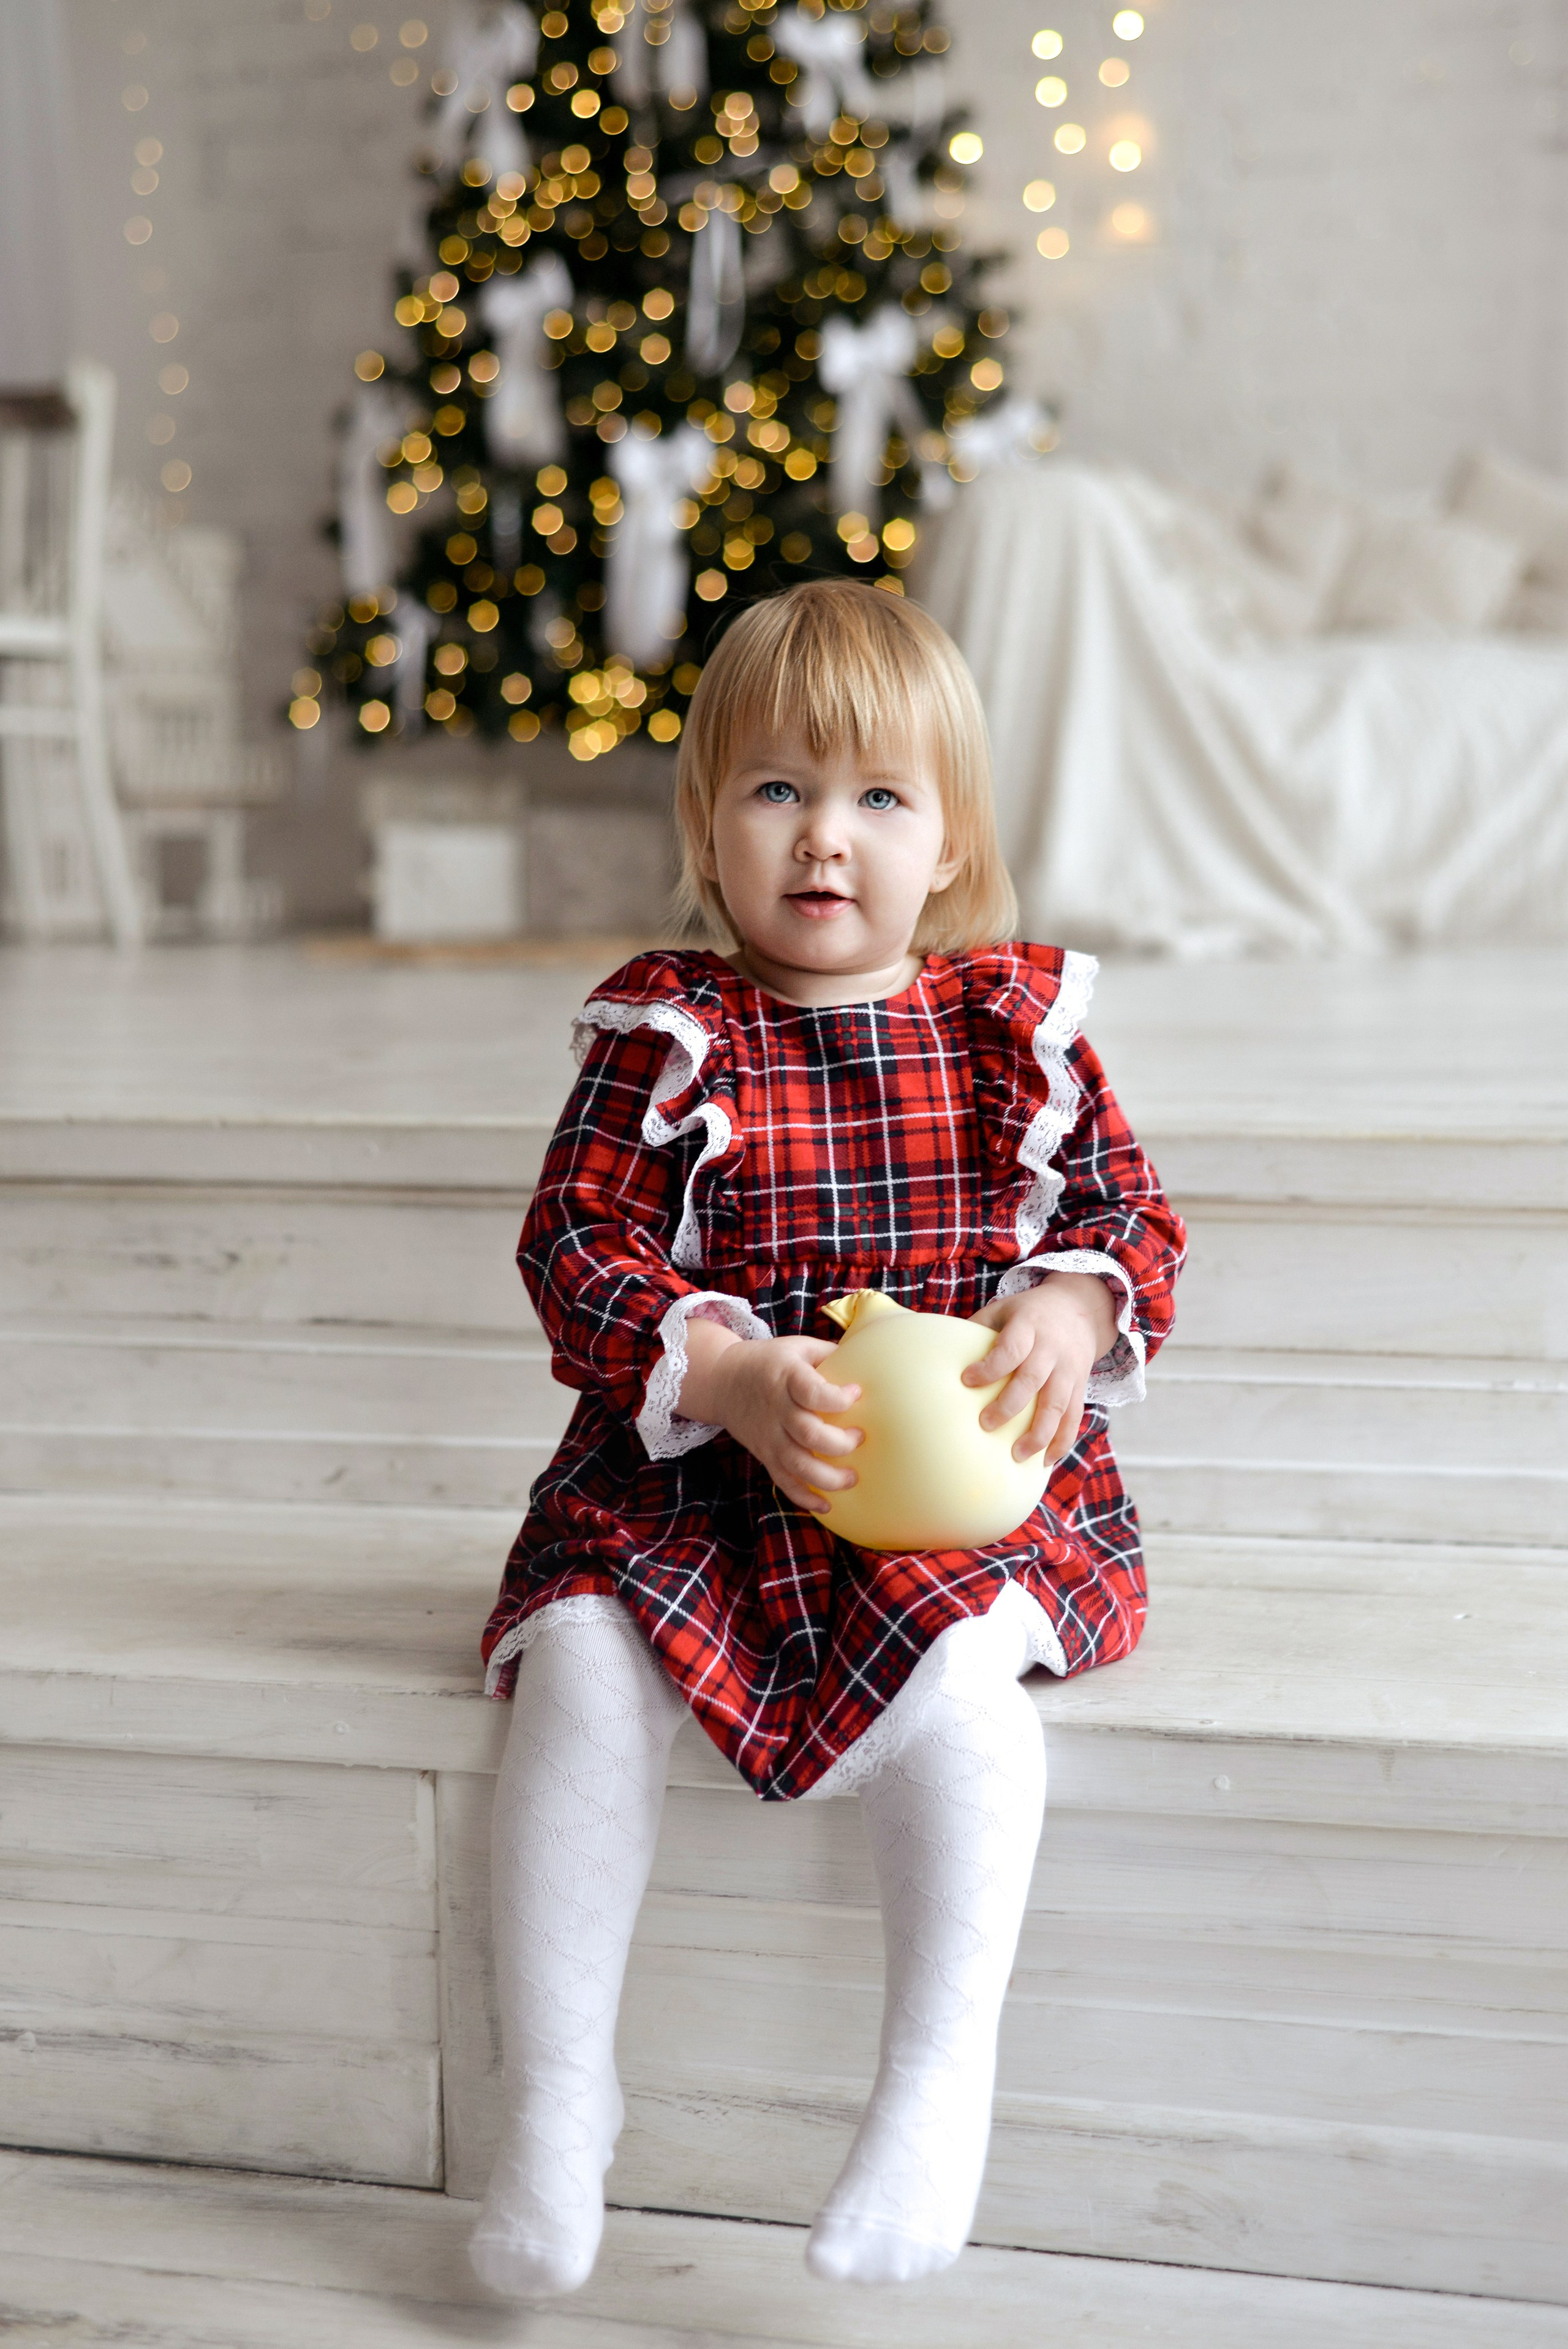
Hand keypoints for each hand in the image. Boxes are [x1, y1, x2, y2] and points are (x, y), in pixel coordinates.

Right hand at [677, 1318, 861, 1513]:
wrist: (721, 1381)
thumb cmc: (769, 1361)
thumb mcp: (797, 1347)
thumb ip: (830, 1353)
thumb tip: (871, 1361)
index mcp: (786, 1377)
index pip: (811, 1392)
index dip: (837, 1398)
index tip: (856, 1393)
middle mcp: (776, 1409)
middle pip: (809, 1434)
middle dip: (840, 1442)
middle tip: (860, 1438)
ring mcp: (769, 1436)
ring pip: (798, 1465)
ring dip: (828, 1477)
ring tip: (852, 1477)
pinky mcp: (765, 1454)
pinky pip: (783, 1481)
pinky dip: (804, 1497)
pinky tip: (826, 1505)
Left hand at [962, 1272, 1117, 1465]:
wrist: (1079, 1309)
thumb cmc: (1029, 1313)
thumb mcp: (1004, 1309)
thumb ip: (979, 1327)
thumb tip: (941, 1353)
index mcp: (1029, 1325)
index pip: (1011, 1348)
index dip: (990, 1367)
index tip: (966, 1380)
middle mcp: (1052, 1348)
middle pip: (1032, 1380)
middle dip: (1009, 1406)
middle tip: (985, 1424)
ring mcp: (1069, 1369)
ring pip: (1056, 1405)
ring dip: (1038, 1433)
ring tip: (1017, 1455)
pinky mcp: (1079, 1386)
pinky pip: (1073, 1416)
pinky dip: (1062, 1441)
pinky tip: (1045, 1460)